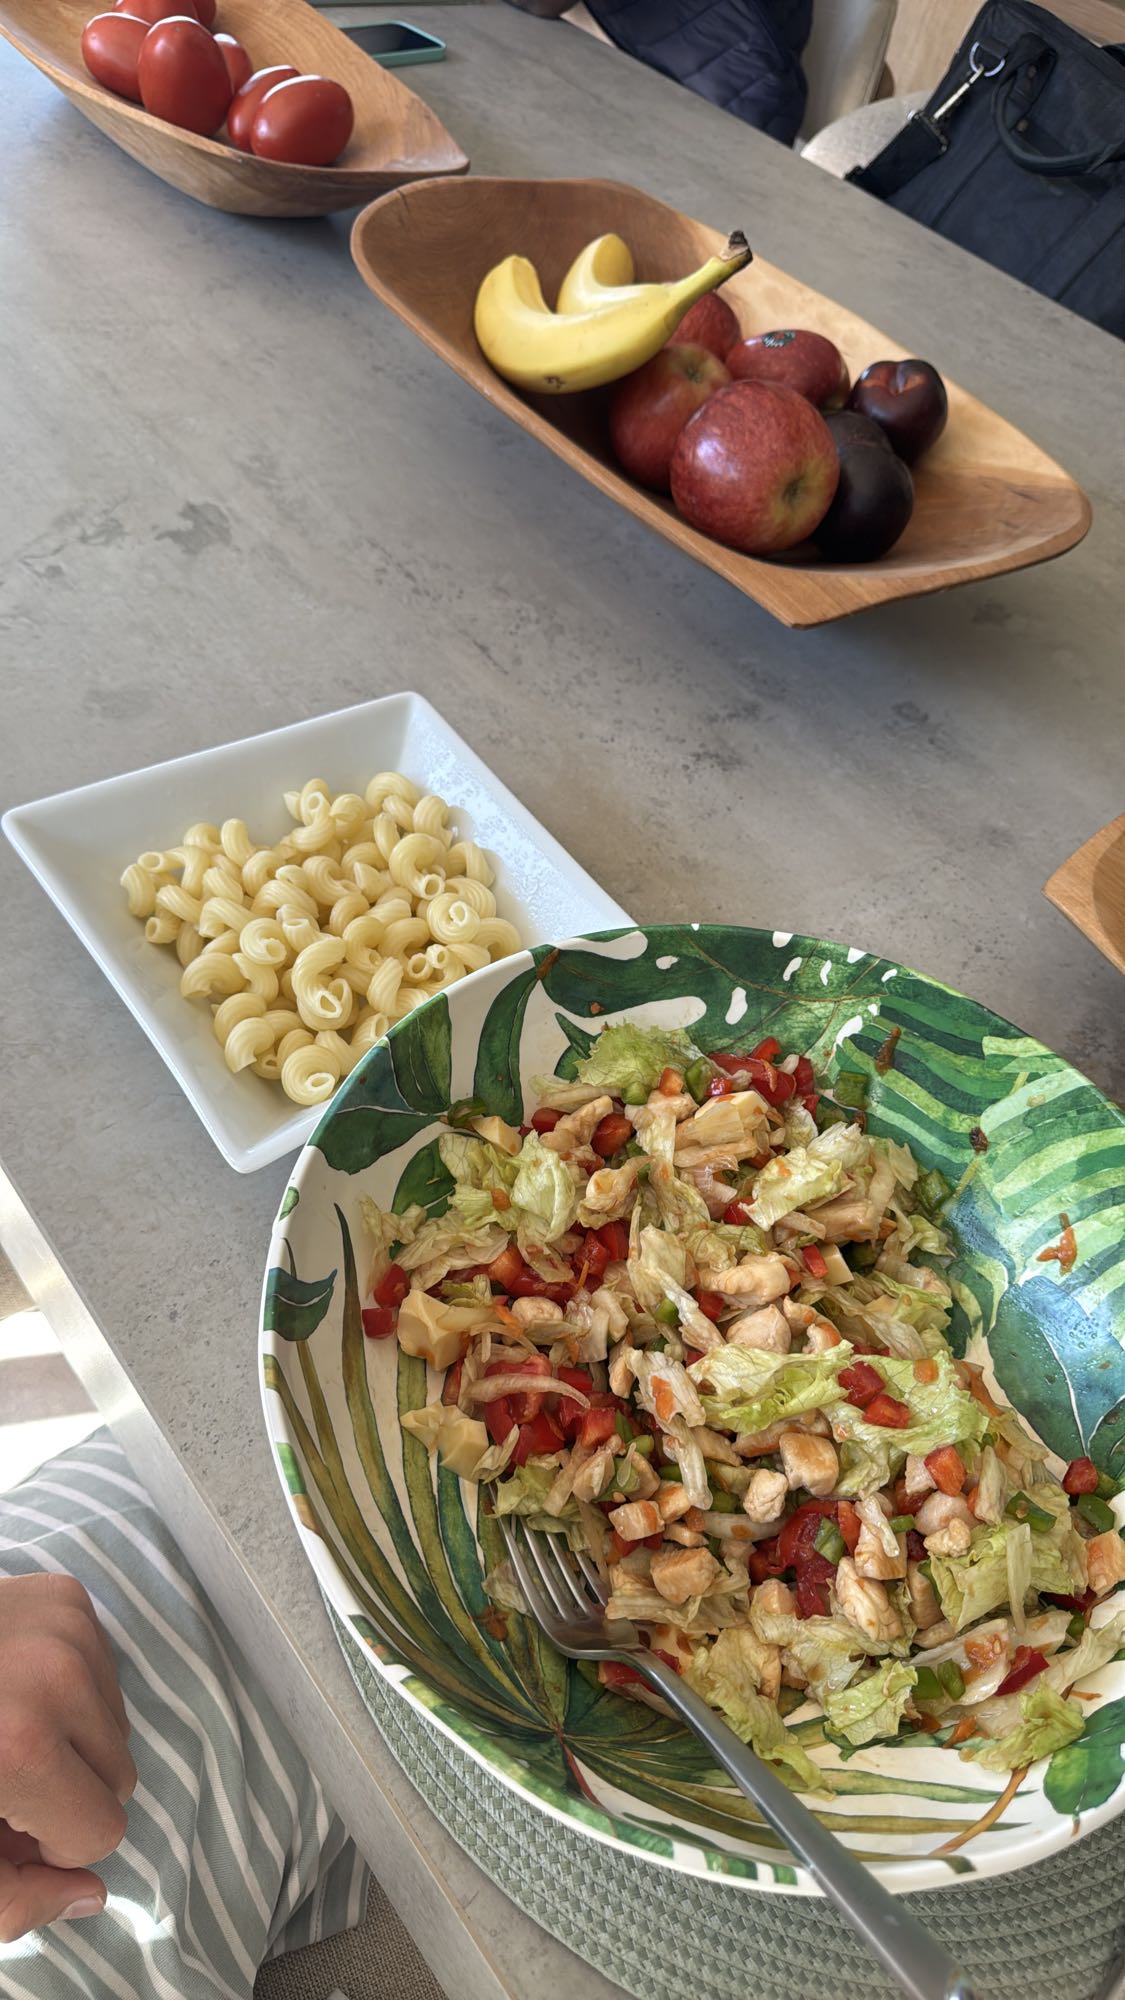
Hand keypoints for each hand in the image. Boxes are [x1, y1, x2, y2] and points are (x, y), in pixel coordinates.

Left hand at [0, 1573, 135, 1942]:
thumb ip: (13, 1902)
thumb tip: (90, 1893)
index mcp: (23, 1750)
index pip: (102, 1826)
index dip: (54, 1843)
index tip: (9, 1827)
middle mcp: (55, 1678)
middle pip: (118, 1774)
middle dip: (68, 1790)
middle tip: (6, 1780)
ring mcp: (66, 1628)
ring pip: (117, 1720)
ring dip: (72, 1737)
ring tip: (6, 1727)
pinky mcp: (67, 1595)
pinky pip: (105, 1668)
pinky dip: (69, 1687)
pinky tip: (15, 1686)